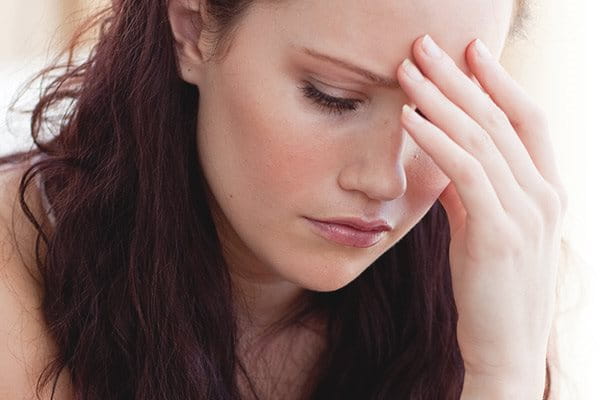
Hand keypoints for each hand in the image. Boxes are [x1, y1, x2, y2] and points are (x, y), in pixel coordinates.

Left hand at [396, 34, 567, 383]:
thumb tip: (444, 155)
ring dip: (440, 99)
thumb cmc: (491, 288)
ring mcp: (525, 213)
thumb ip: (472, 190)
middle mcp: (544, 194)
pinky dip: (436, 140)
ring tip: (407, 71)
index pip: (526, 118)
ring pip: (481, 138)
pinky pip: (464, 172)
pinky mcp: (498, 234)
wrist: (505, 349)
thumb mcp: (486, 229)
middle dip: (460, 77)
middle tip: (424, 45)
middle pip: (500, 117)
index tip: (468, 50)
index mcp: (546, 190)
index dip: (498, 79)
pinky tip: (410, 117)